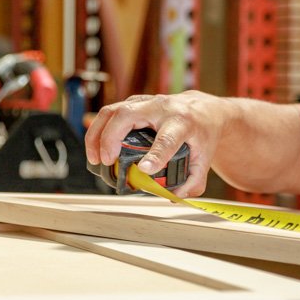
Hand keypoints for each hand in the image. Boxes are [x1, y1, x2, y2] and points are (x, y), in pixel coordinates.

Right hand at [83, 92, 222, 195]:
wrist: (204, 110)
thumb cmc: (202, 133)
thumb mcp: (204, 159)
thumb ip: (193, 182)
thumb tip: (173, 196)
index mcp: (183, 122)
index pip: (167, 138)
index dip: (155, 154)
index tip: (144, 169)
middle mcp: (162, 108)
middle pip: (128, 115)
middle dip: (111, 138)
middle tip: (106, 162)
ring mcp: (146, 102)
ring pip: (112, 111)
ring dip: (97, 134)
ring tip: (94, 158)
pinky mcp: (134, 103)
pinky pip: (110, 112)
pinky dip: (98, 130)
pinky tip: (95, 148)